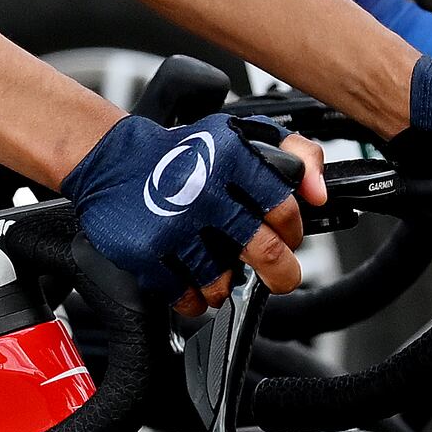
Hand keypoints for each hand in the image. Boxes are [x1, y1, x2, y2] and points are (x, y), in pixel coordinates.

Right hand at [63, 111, 310, 314]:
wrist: (112, 160)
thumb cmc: (183, 151)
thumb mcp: (243, 132)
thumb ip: (296, 153)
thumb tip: (319, 194)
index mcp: (231, 160)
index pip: (284, 210)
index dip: (291, 231)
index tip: (285, 236)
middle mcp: (204, 192)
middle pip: (265, 252)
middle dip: (281, 273)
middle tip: (279, 276)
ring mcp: (174, 225)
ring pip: (223, 281)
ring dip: (228, 286)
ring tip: (223, 275)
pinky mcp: (146, 252)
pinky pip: (183, 295)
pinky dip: (193, 299)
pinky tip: (193, 285)